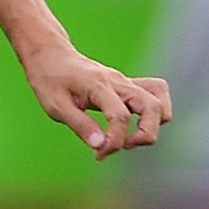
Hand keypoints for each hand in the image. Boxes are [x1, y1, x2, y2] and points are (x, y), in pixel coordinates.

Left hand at [23, 42, 171, 157]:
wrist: (51, 55)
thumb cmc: (50, 80)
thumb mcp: (55, 105)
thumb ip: (80, 125)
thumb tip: (101, 146)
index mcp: (98, 86)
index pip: (120, 116)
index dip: (115, 141)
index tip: (99, 154)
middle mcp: (118, 82)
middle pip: (153, 107)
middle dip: (145, 135)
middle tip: (120, 146)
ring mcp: (126, 83)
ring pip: (159, 102)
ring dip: (152, 126)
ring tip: (128, 138)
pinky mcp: (128, 86)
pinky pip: (156, 94)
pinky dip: (154, 113)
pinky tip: (135, 124)